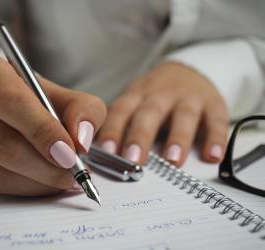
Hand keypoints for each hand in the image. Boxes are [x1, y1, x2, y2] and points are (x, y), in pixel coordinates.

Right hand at [0, 53, 105, 195]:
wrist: (14, 111)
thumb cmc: (40, 101)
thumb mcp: (69, 96)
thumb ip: (84, 111)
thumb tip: (80, 140)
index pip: (8, 100)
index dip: (41, 129)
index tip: (69, 152)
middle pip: (1, 142)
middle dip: (45, 165)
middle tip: (74, 172)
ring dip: (38, 181)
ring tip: (65, 178)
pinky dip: (25, 189)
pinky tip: (44, 181)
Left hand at [97, 62, 227, 165]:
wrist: (188, 71)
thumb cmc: (155, 95)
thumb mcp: (135, 102)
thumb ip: (122, 125)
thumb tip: (101, 157)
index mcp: (137, 95)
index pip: (121, 111)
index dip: (113, 130)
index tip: (106, 152)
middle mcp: (161, 94)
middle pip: (149, 113)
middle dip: (141, 136)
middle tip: (134, 160)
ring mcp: (188, 98)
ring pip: (183, 116)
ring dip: (178, 138)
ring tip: (172, 160)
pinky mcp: (213, 104)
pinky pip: (216, 120)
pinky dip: (216, 138)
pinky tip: (213, 156)